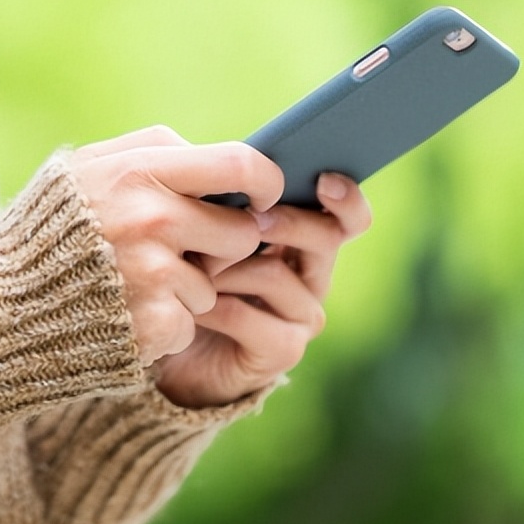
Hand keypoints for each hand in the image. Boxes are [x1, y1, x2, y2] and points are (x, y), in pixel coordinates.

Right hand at [71, 126, 283, 365]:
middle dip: (222, 246)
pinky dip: (165, 324)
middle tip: (185, 251)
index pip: (239, 164)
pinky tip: (125, 314)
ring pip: (214, 283)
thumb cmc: (50, 231)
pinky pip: (190, 321)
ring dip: (186, 289)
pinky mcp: (154, 323)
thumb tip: (225, 163)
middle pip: (241, 232)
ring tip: (132, 285)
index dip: (266, 181)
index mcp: (139, 171)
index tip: (265, 196)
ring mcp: (154, 274)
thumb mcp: (87, 169)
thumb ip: (153, 153)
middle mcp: (152, 219)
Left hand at [156, 172, 370, 407]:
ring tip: (191, 264)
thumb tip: (232, 172)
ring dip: (225, 266)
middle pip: (324, 237)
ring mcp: (302, 317)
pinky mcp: (283, 351)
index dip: (346, 199)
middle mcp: (313, 277)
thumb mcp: (207, 231)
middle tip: (249, 217)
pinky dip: (213, 306)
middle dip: (284, 222)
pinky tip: (191, 304)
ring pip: (275, 274)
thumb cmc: (190, 278)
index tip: (324, 179)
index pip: (347, 218)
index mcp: (304, 240)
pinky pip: (248, 317)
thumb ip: (229, 204)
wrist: (176, 349)